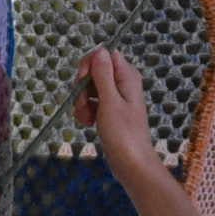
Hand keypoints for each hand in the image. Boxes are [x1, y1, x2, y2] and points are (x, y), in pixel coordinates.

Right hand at [72, 50, 162, 175]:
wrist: (132, 165)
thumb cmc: (123, 135)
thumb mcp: (110, 102)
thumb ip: (104, 75)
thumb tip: (100, 50)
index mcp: (127, 76)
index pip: (103, 55)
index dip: (88, 66)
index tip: (82, 83)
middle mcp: (123, 84)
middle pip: (94, 72)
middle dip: (82, 88)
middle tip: (83, 106)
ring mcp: (116, 98)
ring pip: (91, 88)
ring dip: (82, 102)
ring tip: (86, 119)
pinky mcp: (110, 112)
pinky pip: (93, 103)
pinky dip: (87, 111)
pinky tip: (87, 123)